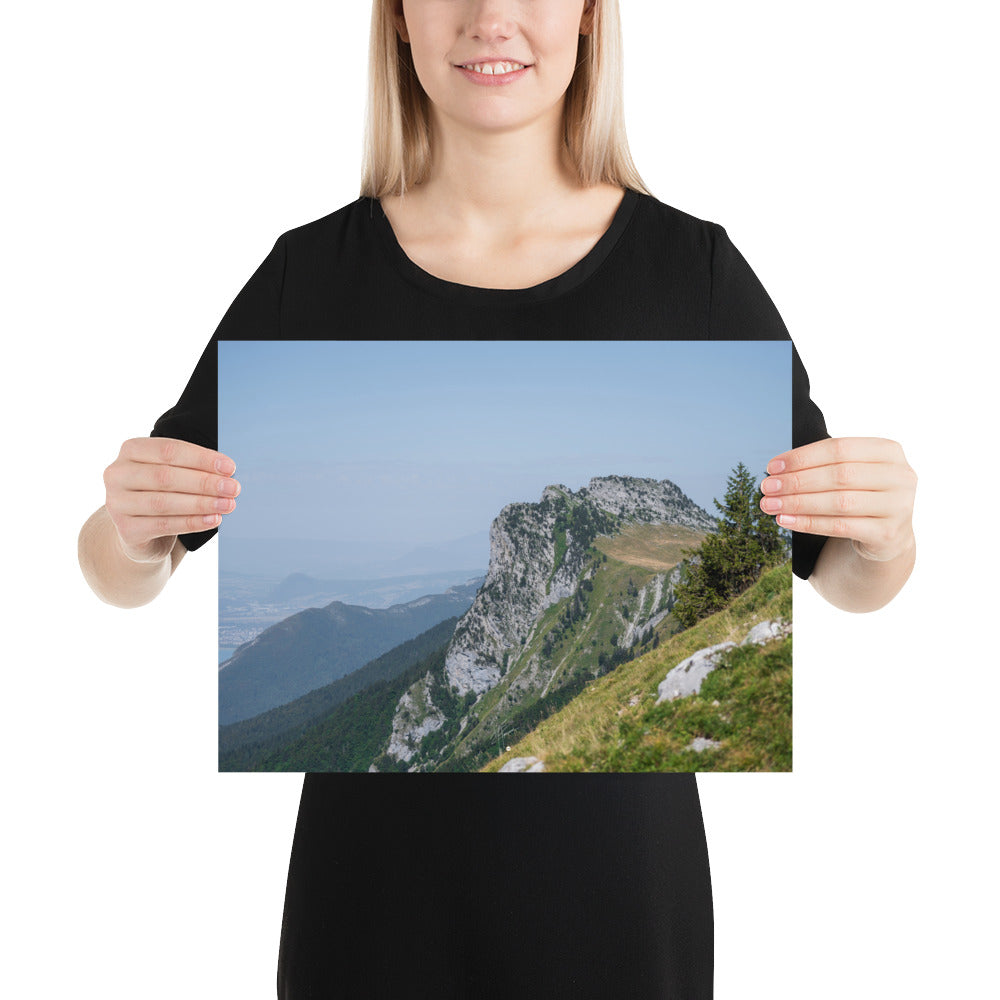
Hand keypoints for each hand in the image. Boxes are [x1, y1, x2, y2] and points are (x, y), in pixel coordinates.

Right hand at [103, 437, 239, 562]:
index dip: (201, 458)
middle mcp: (117, 474)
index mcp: (131, 450)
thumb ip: (193, 468)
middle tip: (233, 488)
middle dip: (204, 482)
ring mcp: (117, 503)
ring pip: (164, 502)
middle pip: (165, 476)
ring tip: (228, 505)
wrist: (141, 532)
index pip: (168, 450)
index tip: (230, 467)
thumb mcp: (173, 473)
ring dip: (201, 503)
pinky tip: (213, 520)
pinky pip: (164, 525)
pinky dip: (192, 522)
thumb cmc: (163, 493)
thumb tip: (228, 472)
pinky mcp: (126, 529)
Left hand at [759, 437, 916, 562]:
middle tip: (767, 487)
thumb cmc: (861, 495)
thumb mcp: (852, 472)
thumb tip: (776, 470)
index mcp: (889, 451)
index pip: (839, 448)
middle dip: (796, 481)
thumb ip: (824, 465)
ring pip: (839, 502)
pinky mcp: (888, 533)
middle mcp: (900, 476)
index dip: (802, 457)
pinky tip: (786, 520)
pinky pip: (840, 527)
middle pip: (839, 475)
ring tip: (770, 505)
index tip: (772, 466)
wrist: (887, 534)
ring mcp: (898, 506)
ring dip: (798, 503)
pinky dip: (808, 523)